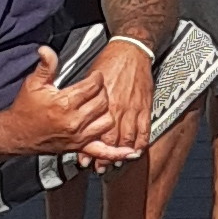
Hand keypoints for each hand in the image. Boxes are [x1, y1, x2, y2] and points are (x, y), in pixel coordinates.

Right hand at [4, 46, 115, 154]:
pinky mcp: (79, 147)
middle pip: (103, 102)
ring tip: (102, 106)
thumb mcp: (33, 84)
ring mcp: (78, 136)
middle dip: (103, 92)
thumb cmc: (25, 110)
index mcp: (64, 103)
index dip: (97, 78)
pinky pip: (102, 152)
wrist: (16, 134)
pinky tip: (130, 151)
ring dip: (108, 112)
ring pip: (107, 122)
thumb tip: (46, 50)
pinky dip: (117, 153)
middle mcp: (74, 121)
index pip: (93, 86)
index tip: (95, 76)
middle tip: (98, 89)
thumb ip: (45, 66)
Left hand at [76, 39, 154, 166]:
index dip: (89, 148)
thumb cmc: (109, 63)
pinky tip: (136, 151)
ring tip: (115, 164)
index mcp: (102, 102)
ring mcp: (132, 109)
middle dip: (104, 156)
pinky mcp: (144, 107)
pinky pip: (144, 130)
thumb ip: (83, 99)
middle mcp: (117, 108)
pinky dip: (140, 143)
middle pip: (110, 139)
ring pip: (127, 138)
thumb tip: (73, 112)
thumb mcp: (88, 80)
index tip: (85, 158)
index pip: (94, 131)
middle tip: (100, 167)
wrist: (130, 51)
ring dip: (122, 154)